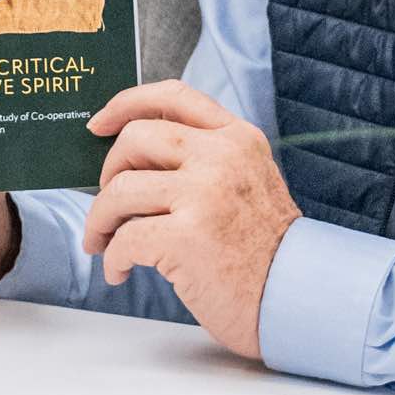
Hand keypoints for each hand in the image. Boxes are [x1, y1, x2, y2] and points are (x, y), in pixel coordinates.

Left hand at [79, 81, 300, 361]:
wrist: (295, 297)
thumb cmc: (264, 250)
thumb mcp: (248, 182)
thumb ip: (205, 159)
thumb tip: (133, 158)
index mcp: (237, 138)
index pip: (173, 96)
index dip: (127, 104)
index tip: (99, 125)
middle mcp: (222, 157)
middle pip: (135, 139)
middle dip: (107, 172)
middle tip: (108, 205)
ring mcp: (204, 195)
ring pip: (120, 190)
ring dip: (100, 220)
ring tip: (103, 243)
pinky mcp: (187, 237)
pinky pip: (124, 238)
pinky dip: (112, 258)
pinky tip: (120, 272)